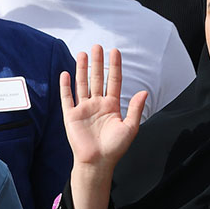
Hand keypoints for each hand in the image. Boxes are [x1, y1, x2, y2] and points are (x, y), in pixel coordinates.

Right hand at [60, 45, 145, 171]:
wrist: (97, 162)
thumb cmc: (115, 148)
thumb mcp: (130, 128)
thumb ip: (134, 109)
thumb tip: (143, 92)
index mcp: (112, 106)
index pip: (114, 81)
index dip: (114, 66)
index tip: (114, 51)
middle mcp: (97, 104)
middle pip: (97, 78)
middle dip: (97, 62)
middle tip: (97, 46)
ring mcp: (83, 109)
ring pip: (82, 84)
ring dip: (82, 69)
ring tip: (82, 54)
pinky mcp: (71, 115)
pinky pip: (67, 98)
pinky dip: (65, 86)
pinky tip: (65, 74)